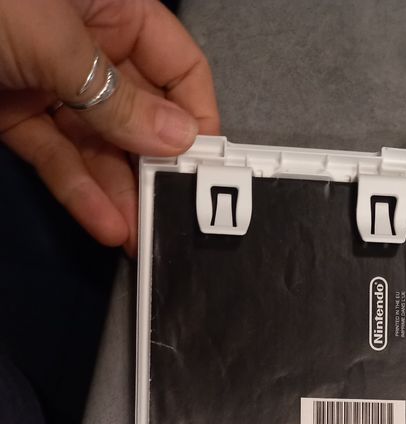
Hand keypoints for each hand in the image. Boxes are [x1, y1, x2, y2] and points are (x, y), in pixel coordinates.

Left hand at [0, 0, 219, 253]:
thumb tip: (177, 135)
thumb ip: (116, 95)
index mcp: (109, 5)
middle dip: (154, 167)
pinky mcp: (12, 114)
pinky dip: (78, 190)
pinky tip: (103, 222)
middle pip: (138, 113)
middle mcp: (85, 45)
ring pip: (97, 145)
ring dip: (119, 192)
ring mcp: (46, 82)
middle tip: (172, 215)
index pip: (176, 64)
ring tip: (140, 236)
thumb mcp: (54, 38)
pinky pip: (55, 157)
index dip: (196, 115)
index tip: (204, 167)